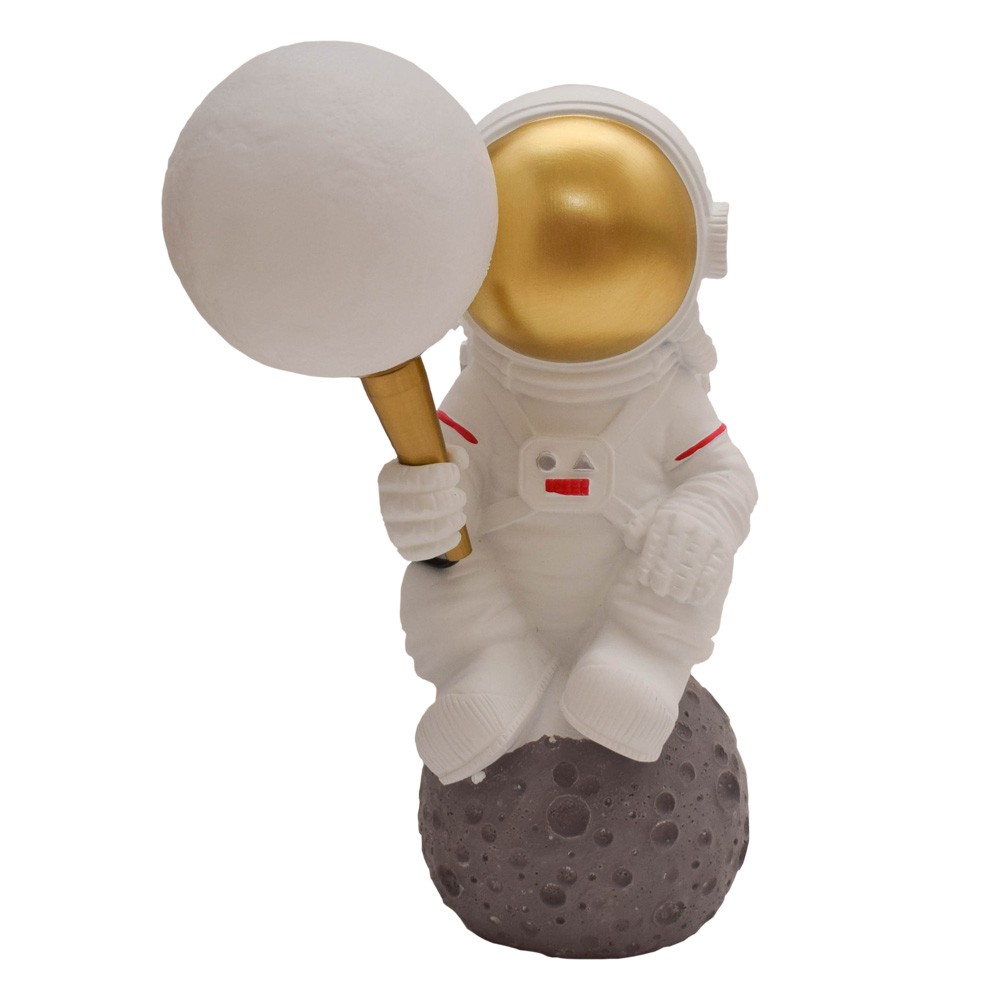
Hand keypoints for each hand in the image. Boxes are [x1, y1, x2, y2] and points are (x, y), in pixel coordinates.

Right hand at [378, 447, 467, 561]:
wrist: (427, 503)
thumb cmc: (432, 478)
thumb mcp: (438, 460)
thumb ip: (449, 454)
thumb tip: (459, 460)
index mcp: (389, 477)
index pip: (408, 479)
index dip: (436, 477)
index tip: (454, 474)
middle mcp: (387, 504)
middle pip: (418, 507)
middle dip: (448, 502)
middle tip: (460, 497)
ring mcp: (393, 529)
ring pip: (421, 532)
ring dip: (448, 523)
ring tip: (460, 515)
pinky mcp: (403, 548)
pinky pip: (421, 553)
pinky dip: (443, 544)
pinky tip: (455, 534)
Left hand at [627, 505, 727, 604]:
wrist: (717, 501)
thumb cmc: (679, 513)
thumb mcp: (656, 512)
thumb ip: (639, 528)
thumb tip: (631, 546)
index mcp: (667, 519)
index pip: (653, 550)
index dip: (647, 569)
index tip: (644, 580)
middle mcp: (686, 529)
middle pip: (670, 563)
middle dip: (662, 583)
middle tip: (659, 590)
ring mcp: (707, 540)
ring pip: (690, 573)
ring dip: (680, 590)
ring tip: (676, 596)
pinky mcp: (723, 550)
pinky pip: (711, 576)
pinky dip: (701, 591)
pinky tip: (693, 598)